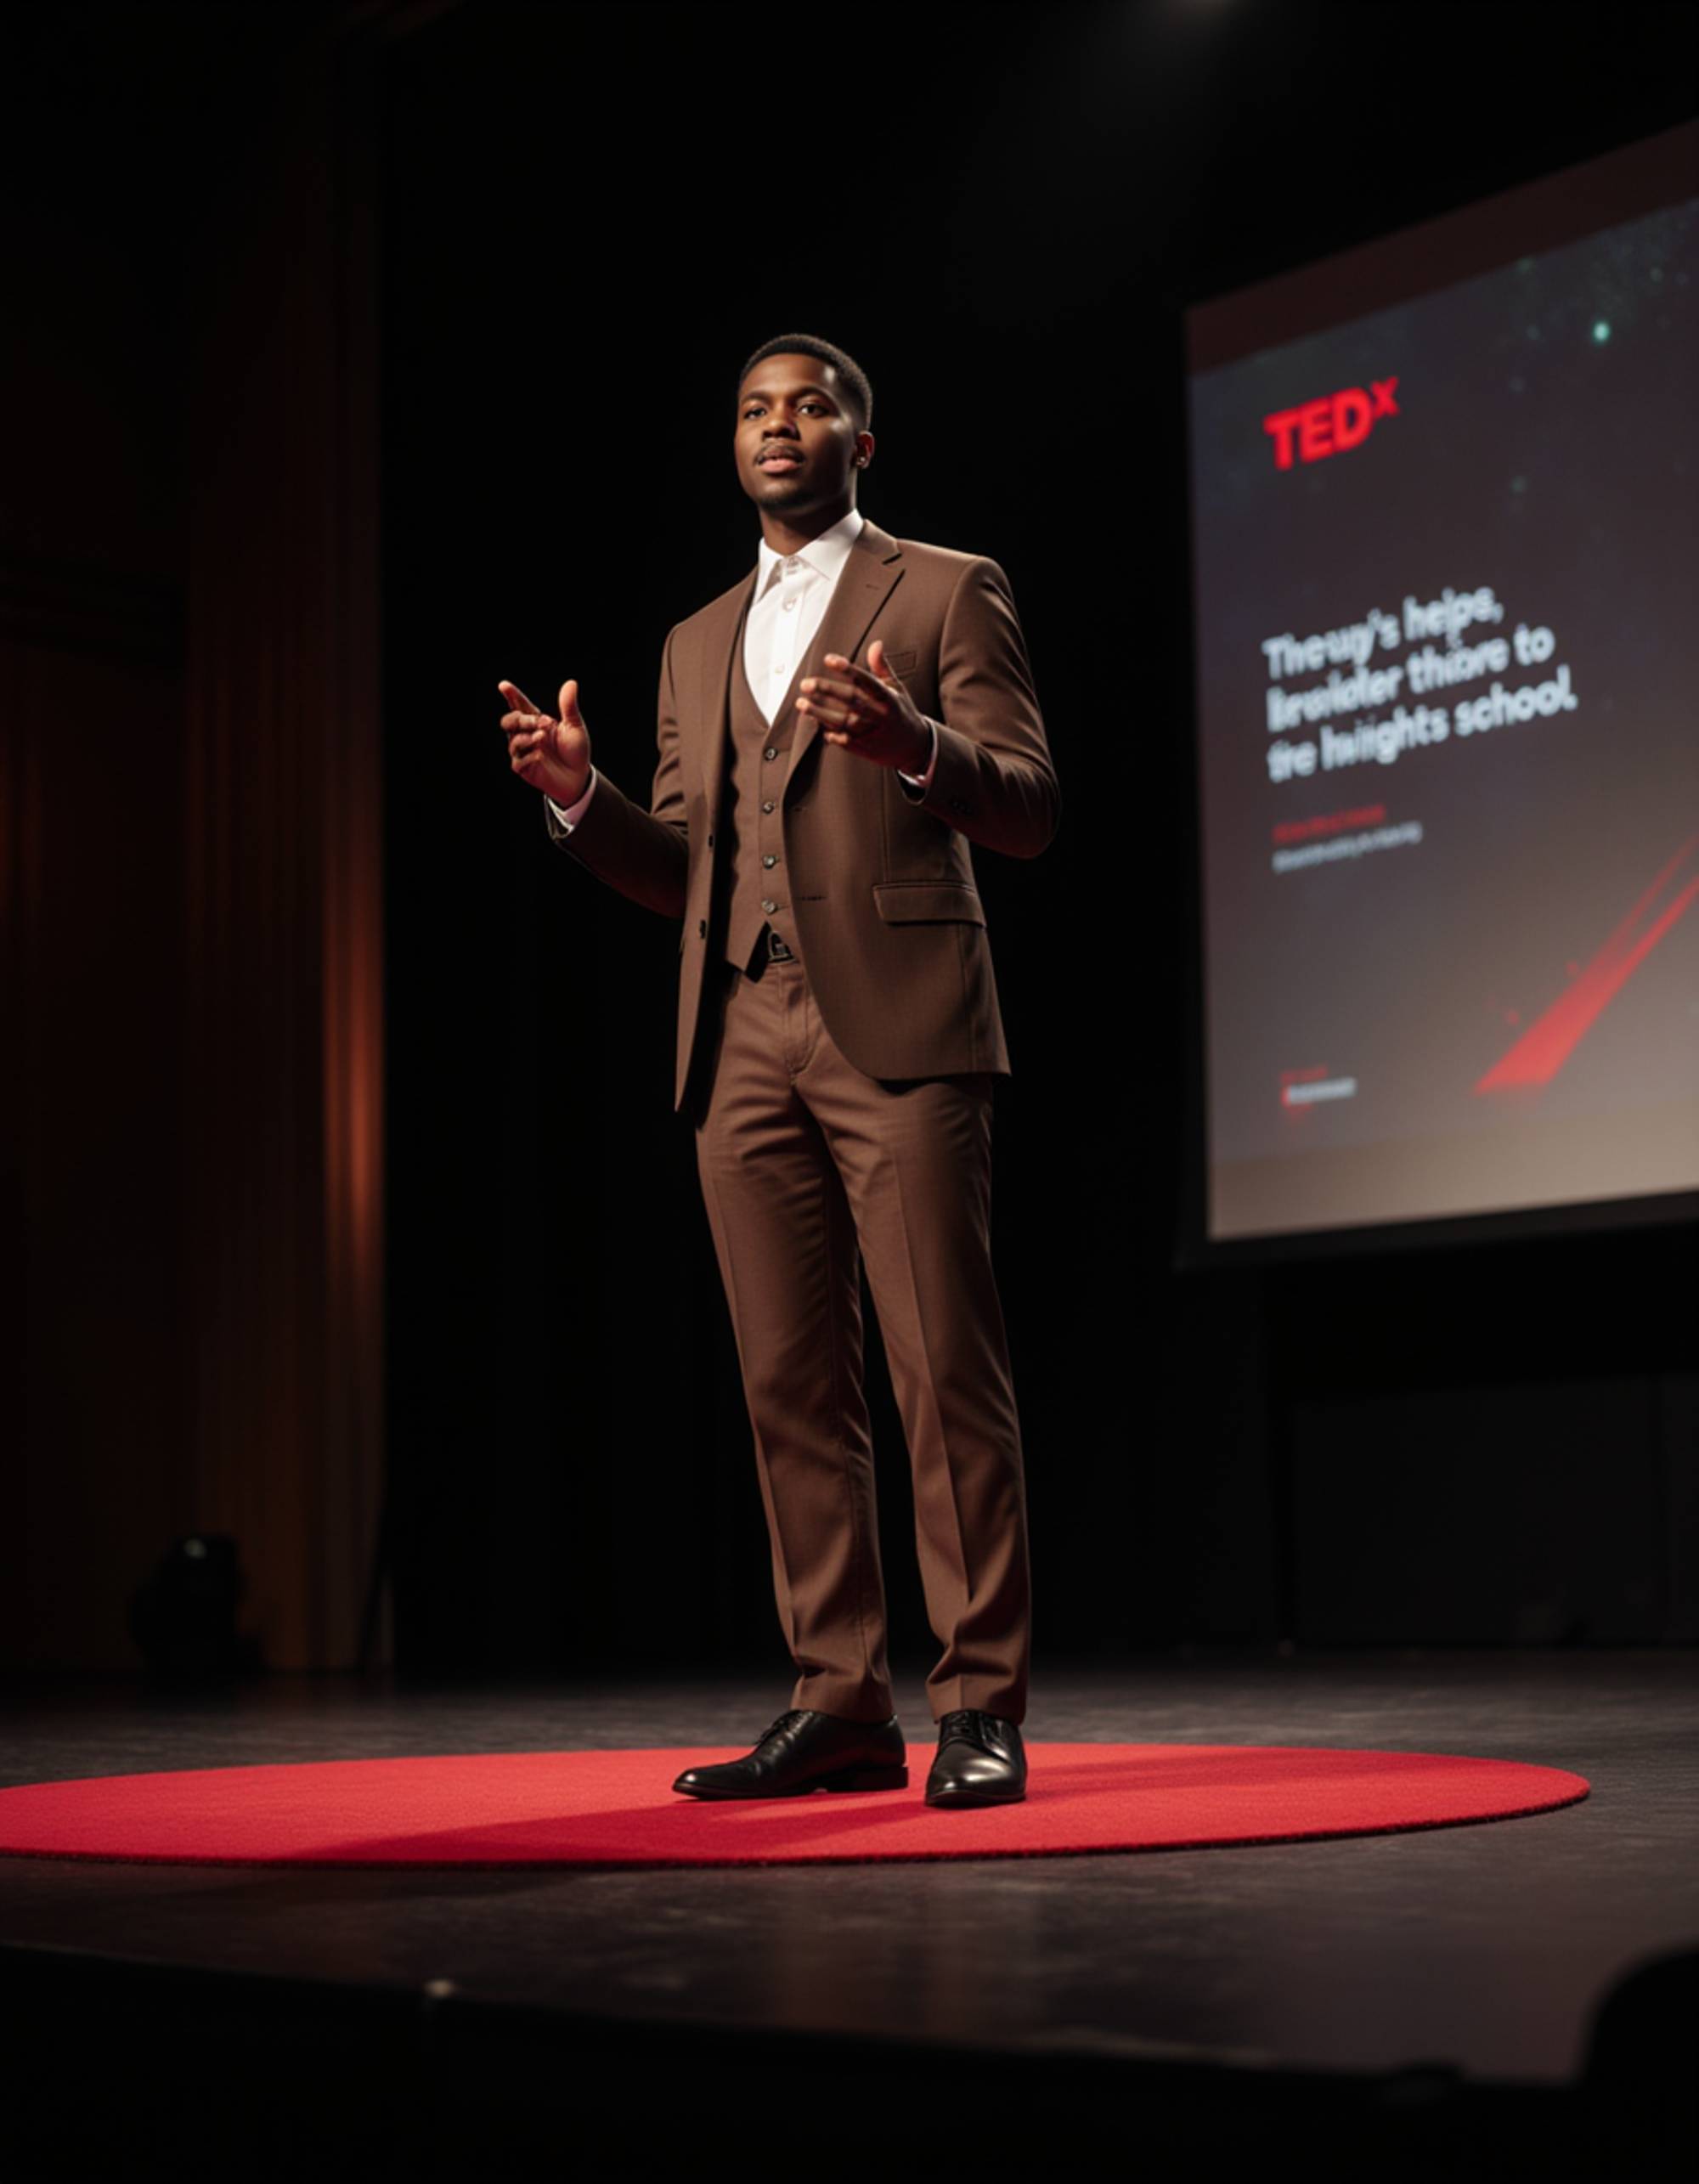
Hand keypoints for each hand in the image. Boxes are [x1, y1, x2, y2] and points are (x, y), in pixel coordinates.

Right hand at [498, 678, 592, 807]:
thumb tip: (571, 683)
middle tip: (541, 722)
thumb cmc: (575, 751)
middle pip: (509, 721)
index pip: (519, 706)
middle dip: (522, 720)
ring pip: (513, 741)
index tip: (504, 685)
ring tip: (542, 737)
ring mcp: (523, 752)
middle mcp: (526, 735)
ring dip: (527, 737)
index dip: (511, 695)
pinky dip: (529, 757)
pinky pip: (518, 762)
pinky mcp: (524, 769)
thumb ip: (569, 706)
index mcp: (536, 722)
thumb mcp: (575, 727)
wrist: (579, 777)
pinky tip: (541, 756)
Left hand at [796, 641, 930, 773]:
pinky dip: (829, 733)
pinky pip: (844, 741)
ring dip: (820, 713)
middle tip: (805, 683)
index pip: (866, 679)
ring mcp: (872, 733)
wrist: (914, 747)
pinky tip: (815, 722)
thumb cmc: (900, 712)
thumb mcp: (896, 688)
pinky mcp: (865, 749)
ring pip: (843, 722)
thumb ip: (882, 667)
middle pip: (851, 700)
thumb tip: (876, 643)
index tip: (828, 659)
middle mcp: (880, 715)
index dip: (847, 669)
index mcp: (888, 697)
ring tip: (801, 703)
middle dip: (827, 691)